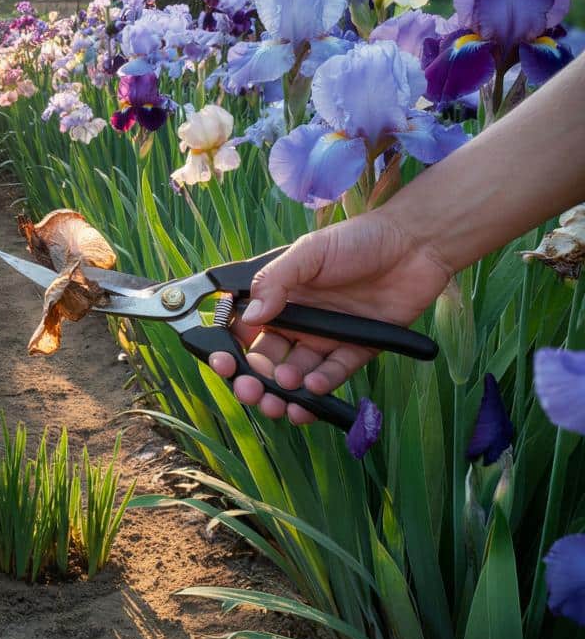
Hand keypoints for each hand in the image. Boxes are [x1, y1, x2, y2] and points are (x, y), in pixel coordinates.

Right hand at [208, 211, 452, 423]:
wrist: (415, 244)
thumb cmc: (358, 240)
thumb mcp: (309, 252)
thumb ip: (276, 281)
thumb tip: (250, 316)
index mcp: (279, 297)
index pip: (246, 330)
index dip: (231, 349)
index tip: (224, 363)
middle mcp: (299, 320)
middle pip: (267, 359)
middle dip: (254, 380)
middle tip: (250, 390)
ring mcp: (327, 337)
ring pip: (297, 373)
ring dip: (284, 390)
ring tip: (281, 398)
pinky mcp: (357, 348)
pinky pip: (335, 373)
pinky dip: (322, 384)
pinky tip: (313, 387)